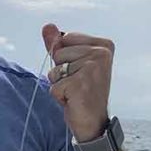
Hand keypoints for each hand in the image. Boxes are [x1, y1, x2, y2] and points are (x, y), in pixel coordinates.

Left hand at [42, 23, 112, 141]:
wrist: (94, 123)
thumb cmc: (83, 93)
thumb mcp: (72, 65)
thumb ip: (58, 45)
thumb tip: (47, 26)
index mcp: (103, 45)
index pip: (66, 39)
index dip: (66, 58)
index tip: (80, 73)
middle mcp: (101, 54)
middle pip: (58, 53)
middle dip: (61, 72)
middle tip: (77, 85)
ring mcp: (91, 69)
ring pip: (54, 70)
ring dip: (59, 84)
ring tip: (75, 92)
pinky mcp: (80, 85)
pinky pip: (53, 86)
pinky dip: (59, 96)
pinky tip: (73, 101)